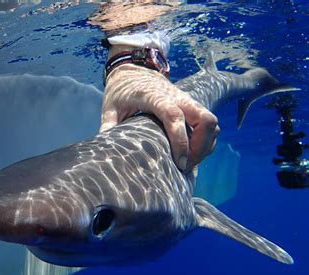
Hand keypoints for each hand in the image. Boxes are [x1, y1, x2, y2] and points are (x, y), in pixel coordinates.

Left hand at [100, 64, 218, 172]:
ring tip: (189, 162)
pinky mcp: (190, 104)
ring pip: (210, 122)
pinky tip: (191, 153)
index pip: (174, 116)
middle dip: (201, 147)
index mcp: (154, 97)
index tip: (179, 162)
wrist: (132, 68)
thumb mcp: (110, 107)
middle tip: (185, 166)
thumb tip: (105, 147)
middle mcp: (176, 97)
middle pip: (205, 119)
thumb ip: (109, 126)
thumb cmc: (120, 90)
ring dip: (205, 144)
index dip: (180, 140)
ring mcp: (186, 100)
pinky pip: (208, 122)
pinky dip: (206, 139)